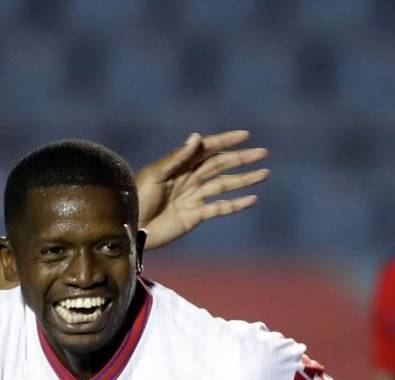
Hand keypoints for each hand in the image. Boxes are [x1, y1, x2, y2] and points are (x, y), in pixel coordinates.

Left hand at [136, 130, 268, 249]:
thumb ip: (177, 157)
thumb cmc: (136, 198)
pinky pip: (220, 208)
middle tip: (262, 153)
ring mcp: (193, 197)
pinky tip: (252, 198)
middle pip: (220, 165)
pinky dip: (236, 204)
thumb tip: (197, 137)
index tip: (244, 135)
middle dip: (241, 158)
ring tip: (264, 173)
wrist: (130, 228)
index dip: (225, 141)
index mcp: (179, 165)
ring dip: (244, 179)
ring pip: (224, 185)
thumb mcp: (155, 175)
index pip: (207, 149)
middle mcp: (189, 178)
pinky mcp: (195, 216)